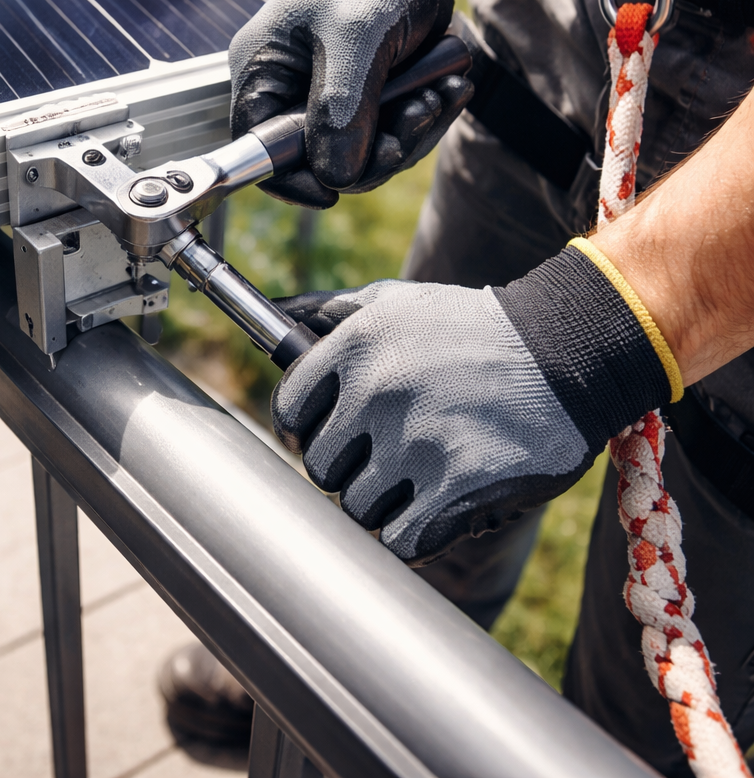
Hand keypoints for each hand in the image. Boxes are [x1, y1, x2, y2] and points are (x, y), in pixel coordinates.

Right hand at [228, 0, 482, 207]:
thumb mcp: (357, 32)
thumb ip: (342, 105)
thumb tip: (335, 175)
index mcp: (263, 71)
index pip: (258, 148)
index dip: (290, 179)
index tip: (331, 191)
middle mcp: (290, 91)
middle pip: (319, 161)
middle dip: (373, 152)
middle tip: (418, 117)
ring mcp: (329, 99)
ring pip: (362, 155)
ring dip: (409, 133)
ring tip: (442, 91)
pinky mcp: (366, 102)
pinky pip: (389, 136)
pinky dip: (423, 120)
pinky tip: (450, 89)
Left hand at [273, 245, 676, 563]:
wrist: (571, 350)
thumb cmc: (472, 328)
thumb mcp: (396, 302)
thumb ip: (331, 312)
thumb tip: (272, 315)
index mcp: (357, 345)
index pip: (289, 411)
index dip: (304, 430)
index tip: (327, 435)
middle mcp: (379, 391)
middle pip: (322, 468)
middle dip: (350, 467)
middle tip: (386, 455)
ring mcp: (418, 441)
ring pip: (359, 509)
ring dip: (386, 502)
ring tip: (421, 476)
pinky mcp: (458, 487)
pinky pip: (401, 541)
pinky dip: (415, 534)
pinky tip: (437, 507)